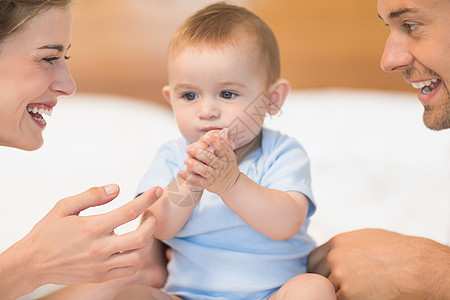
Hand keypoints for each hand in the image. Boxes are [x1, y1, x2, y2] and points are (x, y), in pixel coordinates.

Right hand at [18, 185, 161, 286]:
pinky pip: (129, 270)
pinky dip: (139, 256)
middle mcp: (99, 249)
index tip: (157, 191)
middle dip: (152, 223)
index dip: (147, 199)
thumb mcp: (64, 206)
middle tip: (150, 213)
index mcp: (91, 228)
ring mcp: (101, 266)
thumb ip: (92, 196)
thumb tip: (117, 188)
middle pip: (141, 237)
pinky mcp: (100, 276)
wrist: (32, 263)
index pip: (129, 212)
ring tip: (144, 229)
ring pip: (139, 256)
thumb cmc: (48, 232)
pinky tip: (135, 245)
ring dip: (148, 240)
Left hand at [178, 128, 239, 194]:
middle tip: (188, 148)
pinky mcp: (206, 183)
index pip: (221, 148)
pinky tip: (179, 172)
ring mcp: (213, 176)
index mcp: (226, 156)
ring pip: (203, 170)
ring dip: (194, 165)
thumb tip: (224, 131)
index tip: (207, 136)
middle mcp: (220, 166)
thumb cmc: (227, 164)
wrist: (231, 184)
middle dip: (199, 153)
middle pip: (210, 159)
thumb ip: (224, 142)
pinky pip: (196, 181)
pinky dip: (187, 177)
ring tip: (185, 160)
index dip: (214, 142)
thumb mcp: (228, 153)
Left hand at [308, 229, 431, 299]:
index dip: (318, 270)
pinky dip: (345, 299)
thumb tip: (336, 253)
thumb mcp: (367, 238)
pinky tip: (358, 297)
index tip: (324, 276)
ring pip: (327, 290)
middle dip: (326, 282)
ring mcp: (340, 276)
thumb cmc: (398, 251)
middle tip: (340, 287)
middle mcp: (334, 258)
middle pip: (317, 276)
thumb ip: (346, 246)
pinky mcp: (348, 293)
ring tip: (354, 291)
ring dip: (336, 293)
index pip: (313, 260)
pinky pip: (336, 299)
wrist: (416, 266)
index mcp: (337, 243)